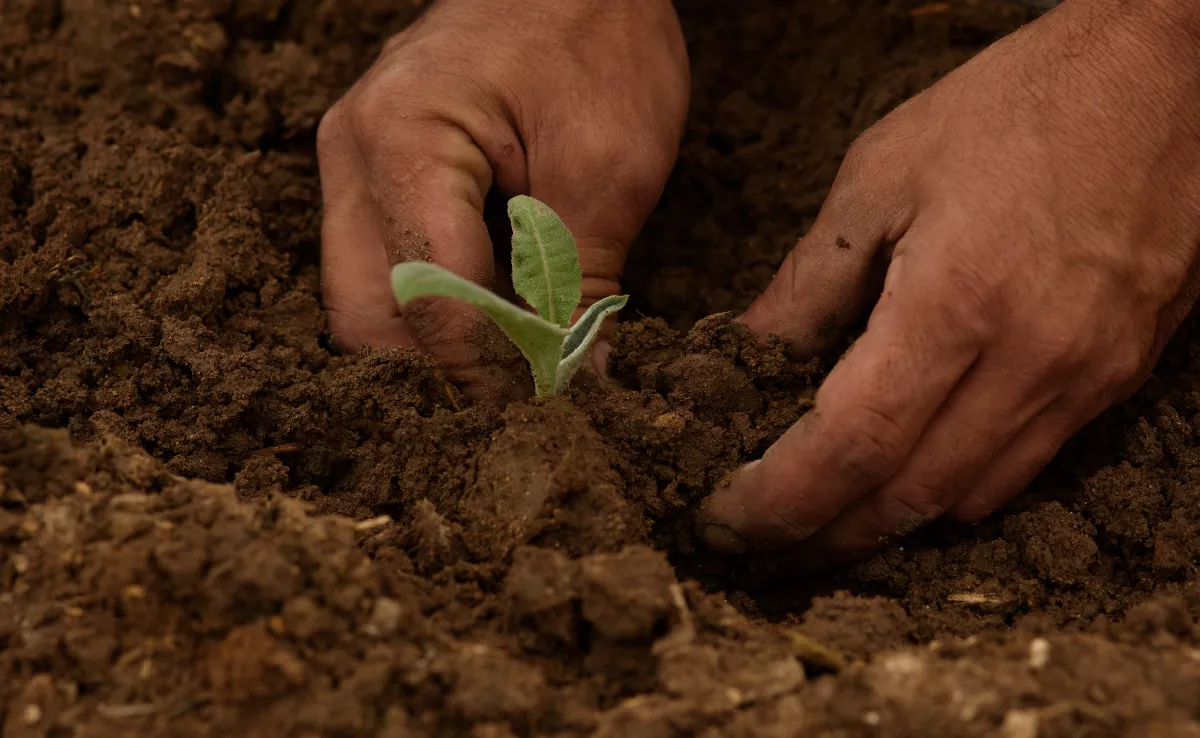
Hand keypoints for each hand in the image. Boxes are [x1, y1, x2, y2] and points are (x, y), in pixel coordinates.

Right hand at [318, 0, 687, 402]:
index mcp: (403, 143)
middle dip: (438, 378)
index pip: (430, 302)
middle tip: (516, 414)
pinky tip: (495, 326)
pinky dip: (434, 310)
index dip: (486, 378)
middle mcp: (352, 154)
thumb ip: (579, 286)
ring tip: (512, 377)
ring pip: (366, 300)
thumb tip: (573, 382)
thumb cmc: (596, 38)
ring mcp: (351, 160)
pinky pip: (383, 265)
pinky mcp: (373, 169)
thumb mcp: (609, 169)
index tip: (539, 423)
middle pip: (366, 317)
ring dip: (434, 349)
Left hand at [700, 0, 1199, 561]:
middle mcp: (1030, 360)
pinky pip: (1024, 470)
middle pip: (906, 497)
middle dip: (822, 537)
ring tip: (817, 520)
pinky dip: (952, 492)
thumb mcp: (881, 176)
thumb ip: (810, 283)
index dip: (779, 500)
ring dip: (885, 527)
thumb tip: (746, 355)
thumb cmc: (1015, 108)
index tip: (723, 520)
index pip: (851, 446)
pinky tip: (905, 477)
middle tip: (757, 544)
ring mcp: (1085, 378)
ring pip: (968, 500)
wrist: (1170, 77)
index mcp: (955, 301)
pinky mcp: (1118, 379)